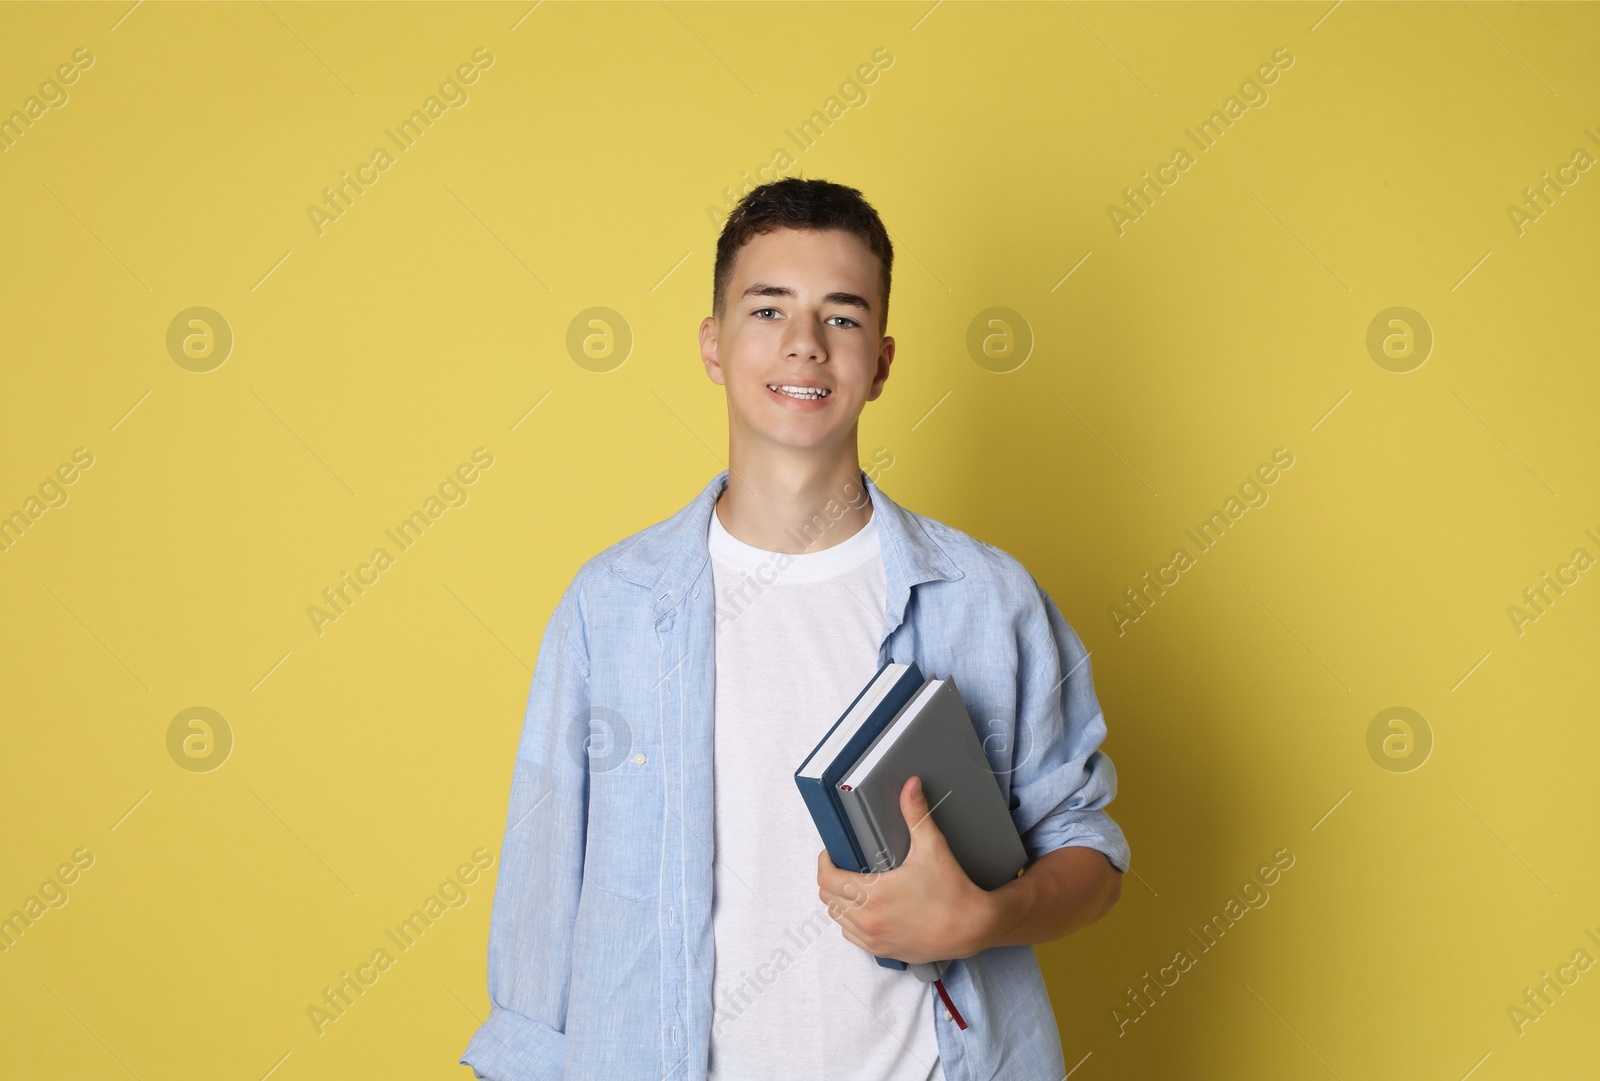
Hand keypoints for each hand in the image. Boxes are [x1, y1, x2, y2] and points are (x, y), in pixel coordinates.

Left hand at [816, 775, 1003, 963]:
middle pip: (827, 898)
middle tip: (843, 865)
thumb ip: (917, 814)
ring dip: (839, 900)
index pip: (826, 878)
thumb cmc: (953, 891)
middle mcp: (868, 920)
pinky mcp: (882, 951)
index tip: (832, 853)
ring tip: (853, 884)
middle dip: (830, 879)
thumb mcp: (932, 847)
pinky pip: (851, 936)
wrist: (973, 928)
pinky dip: (851, 922)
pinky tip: (865, 909)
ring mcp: (874, 939)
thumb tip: (910, 786)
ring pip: (837, 918)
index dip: (824, 862)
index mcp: (873, 894)